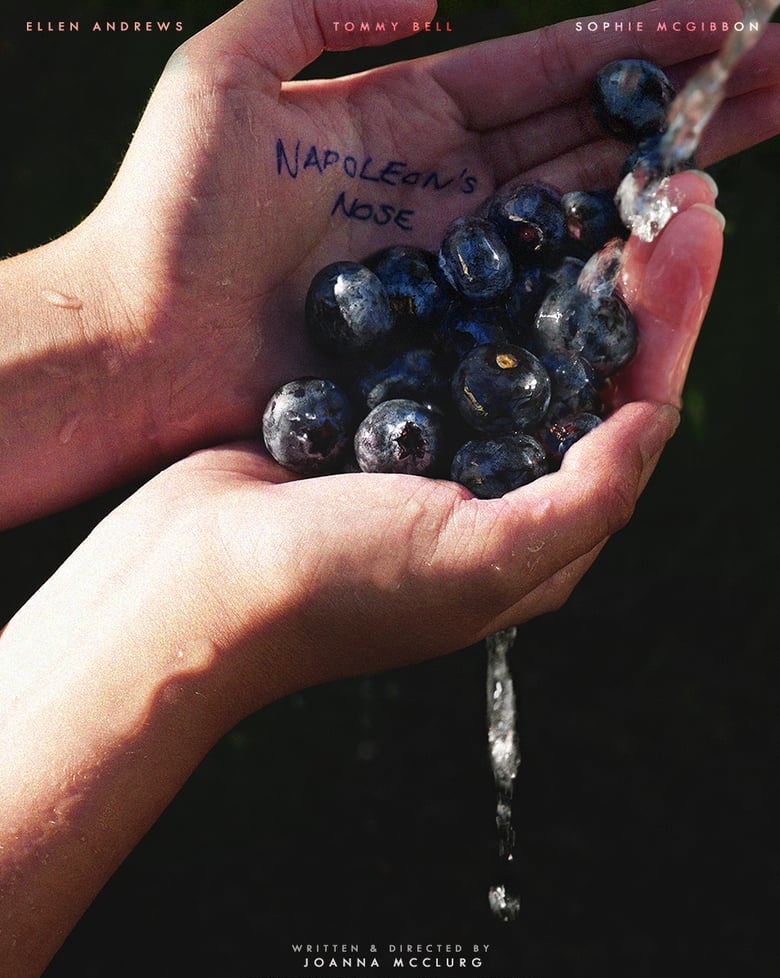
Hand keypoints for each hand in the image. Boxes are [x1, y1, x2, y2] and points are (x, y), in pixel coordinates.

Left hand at [1, 0, 776, 524]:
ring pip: (587, 207)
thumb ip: (317, 2)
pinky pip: (543, 291)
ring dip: (677, 174)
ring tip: (768, 131)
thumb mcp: (230, 71)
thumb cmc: (167, 211)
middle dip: (690, 99)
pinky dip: (611, 265)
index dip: (637, 39)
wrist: (142, 340)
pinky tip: (679, 240)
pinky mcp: (447, 333)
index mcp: (409, 115)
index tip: (731, 14)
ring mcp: (456, 266)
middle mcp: (450, 190)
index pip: (547, 69)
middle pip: (590, 132)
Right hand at [43, 177, 720, 710]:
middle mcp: (501, 493)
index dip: (670, 329)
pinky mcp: (380, 414)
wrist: (190, 578)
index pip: (633, 421)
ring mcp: (439, 450)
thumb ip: (584, 499)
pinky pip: (452, 338)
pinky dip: (489, 285)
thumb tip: (655, 417)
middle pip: (588, 375)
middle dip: (635, 291)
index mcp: (540, 540)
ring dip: (569, 275)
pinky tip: (510, 231)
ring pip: (525, 349)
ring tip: (608, 196)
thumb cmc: (333, 586)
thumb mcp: (479, 562)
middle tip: (673, 194)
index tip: (695, 238)